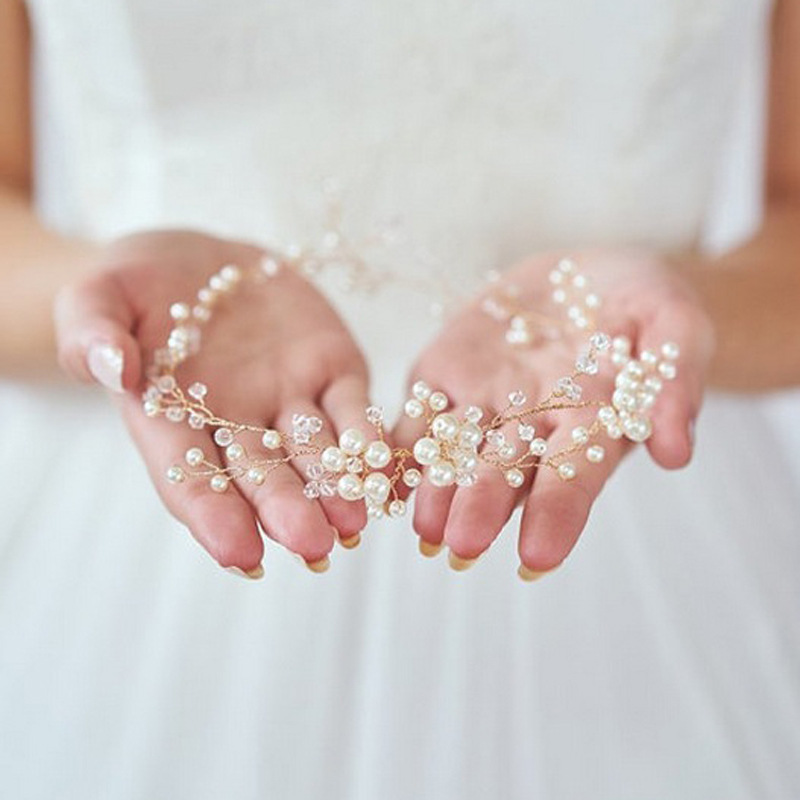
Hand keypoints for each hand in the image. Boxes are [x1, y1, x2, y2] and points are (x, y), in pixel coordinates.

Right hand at [55, 230, 371, 574]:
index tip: (238, 551)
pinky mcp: (330, 370)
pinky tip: (381, 460)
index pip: (190, 474)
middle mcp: (234, 422)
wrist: (202, 260)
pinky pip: (352, 407)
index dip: (214, 513)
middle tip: (312, 545)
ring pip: (313, 451)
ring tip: (352, 520)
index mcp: (171, 419)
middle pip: (261, 473)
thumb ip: (91, 332)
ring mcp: (286, 399)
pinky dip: (366, 434)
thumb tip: (110, 369)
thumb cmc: (136, 283)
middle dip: (286, 509)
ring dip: (333, 486)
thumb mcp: (97, 295)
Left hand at [392, 250, 714, 576]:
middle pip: (505, 474)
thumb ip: (675, 381)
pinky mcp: (443, 379)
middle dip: (483, 506)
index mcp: (591, 425)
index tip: (539, 556)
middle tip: (461, 544)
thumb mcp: (674, 324)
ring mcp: (483, 406)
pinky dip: (394, 443)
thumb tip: (677, 453)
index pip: (574, 477)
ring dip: (436, 488)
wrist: (583, 276)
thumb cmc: (641, 303)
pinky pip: (414, 416)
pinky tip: (371, 468)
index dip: (558, 513)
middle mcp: (532, 429)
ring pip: (455, 453)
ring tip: (421, 523)